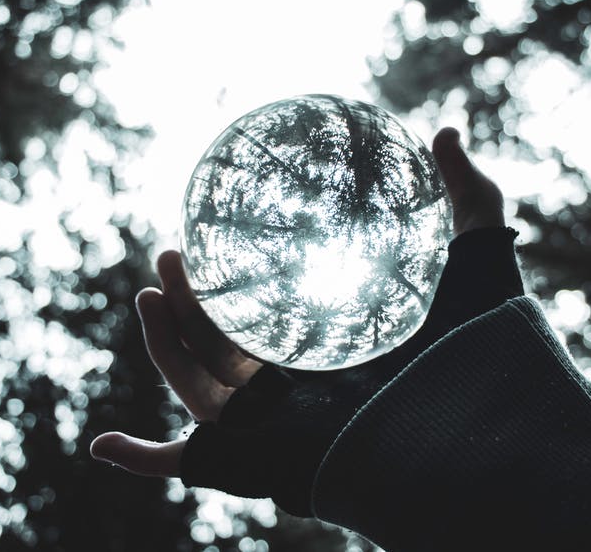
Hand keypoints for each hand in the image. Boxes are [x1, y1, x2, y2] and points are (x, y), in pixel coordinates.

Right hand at [90, 128, 515, 513]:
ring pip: (202, 381)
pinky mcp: (264, 454)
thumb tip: (445, 129)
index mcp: (344, 346)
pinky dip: (145, 460)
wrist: (480, 421)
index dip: (235, 279)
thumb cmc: (485, 346)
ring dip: (166, 340)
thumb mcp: (478, 254)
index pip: (275, 313)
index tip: (208, 234)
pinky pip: (195, 460)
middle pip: (227, 344)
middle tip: (171, 254)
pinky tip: (105, 444)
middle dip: (189, 302)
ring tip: (154, 285)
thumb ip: (467, 192)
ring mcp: (282, 421)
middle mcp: (309, 386)